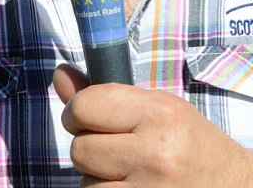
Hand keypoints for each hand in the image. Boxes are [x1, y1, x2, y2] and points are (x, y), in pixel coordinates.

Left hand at [52, 64, 252, 187]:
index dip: (80, 114)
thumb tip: (59, 76)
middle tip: (120, 151)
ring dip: (99, 181)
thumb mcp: (159, 109)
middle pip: (79, 149)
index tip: (93, 120)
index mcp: (159, 113)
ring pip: (86, 184)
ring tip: (132, 175)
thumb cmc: (194, 146)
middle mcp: (156, 153)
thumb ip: (106, 96)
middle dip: (91, 150)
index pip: (84, 107)